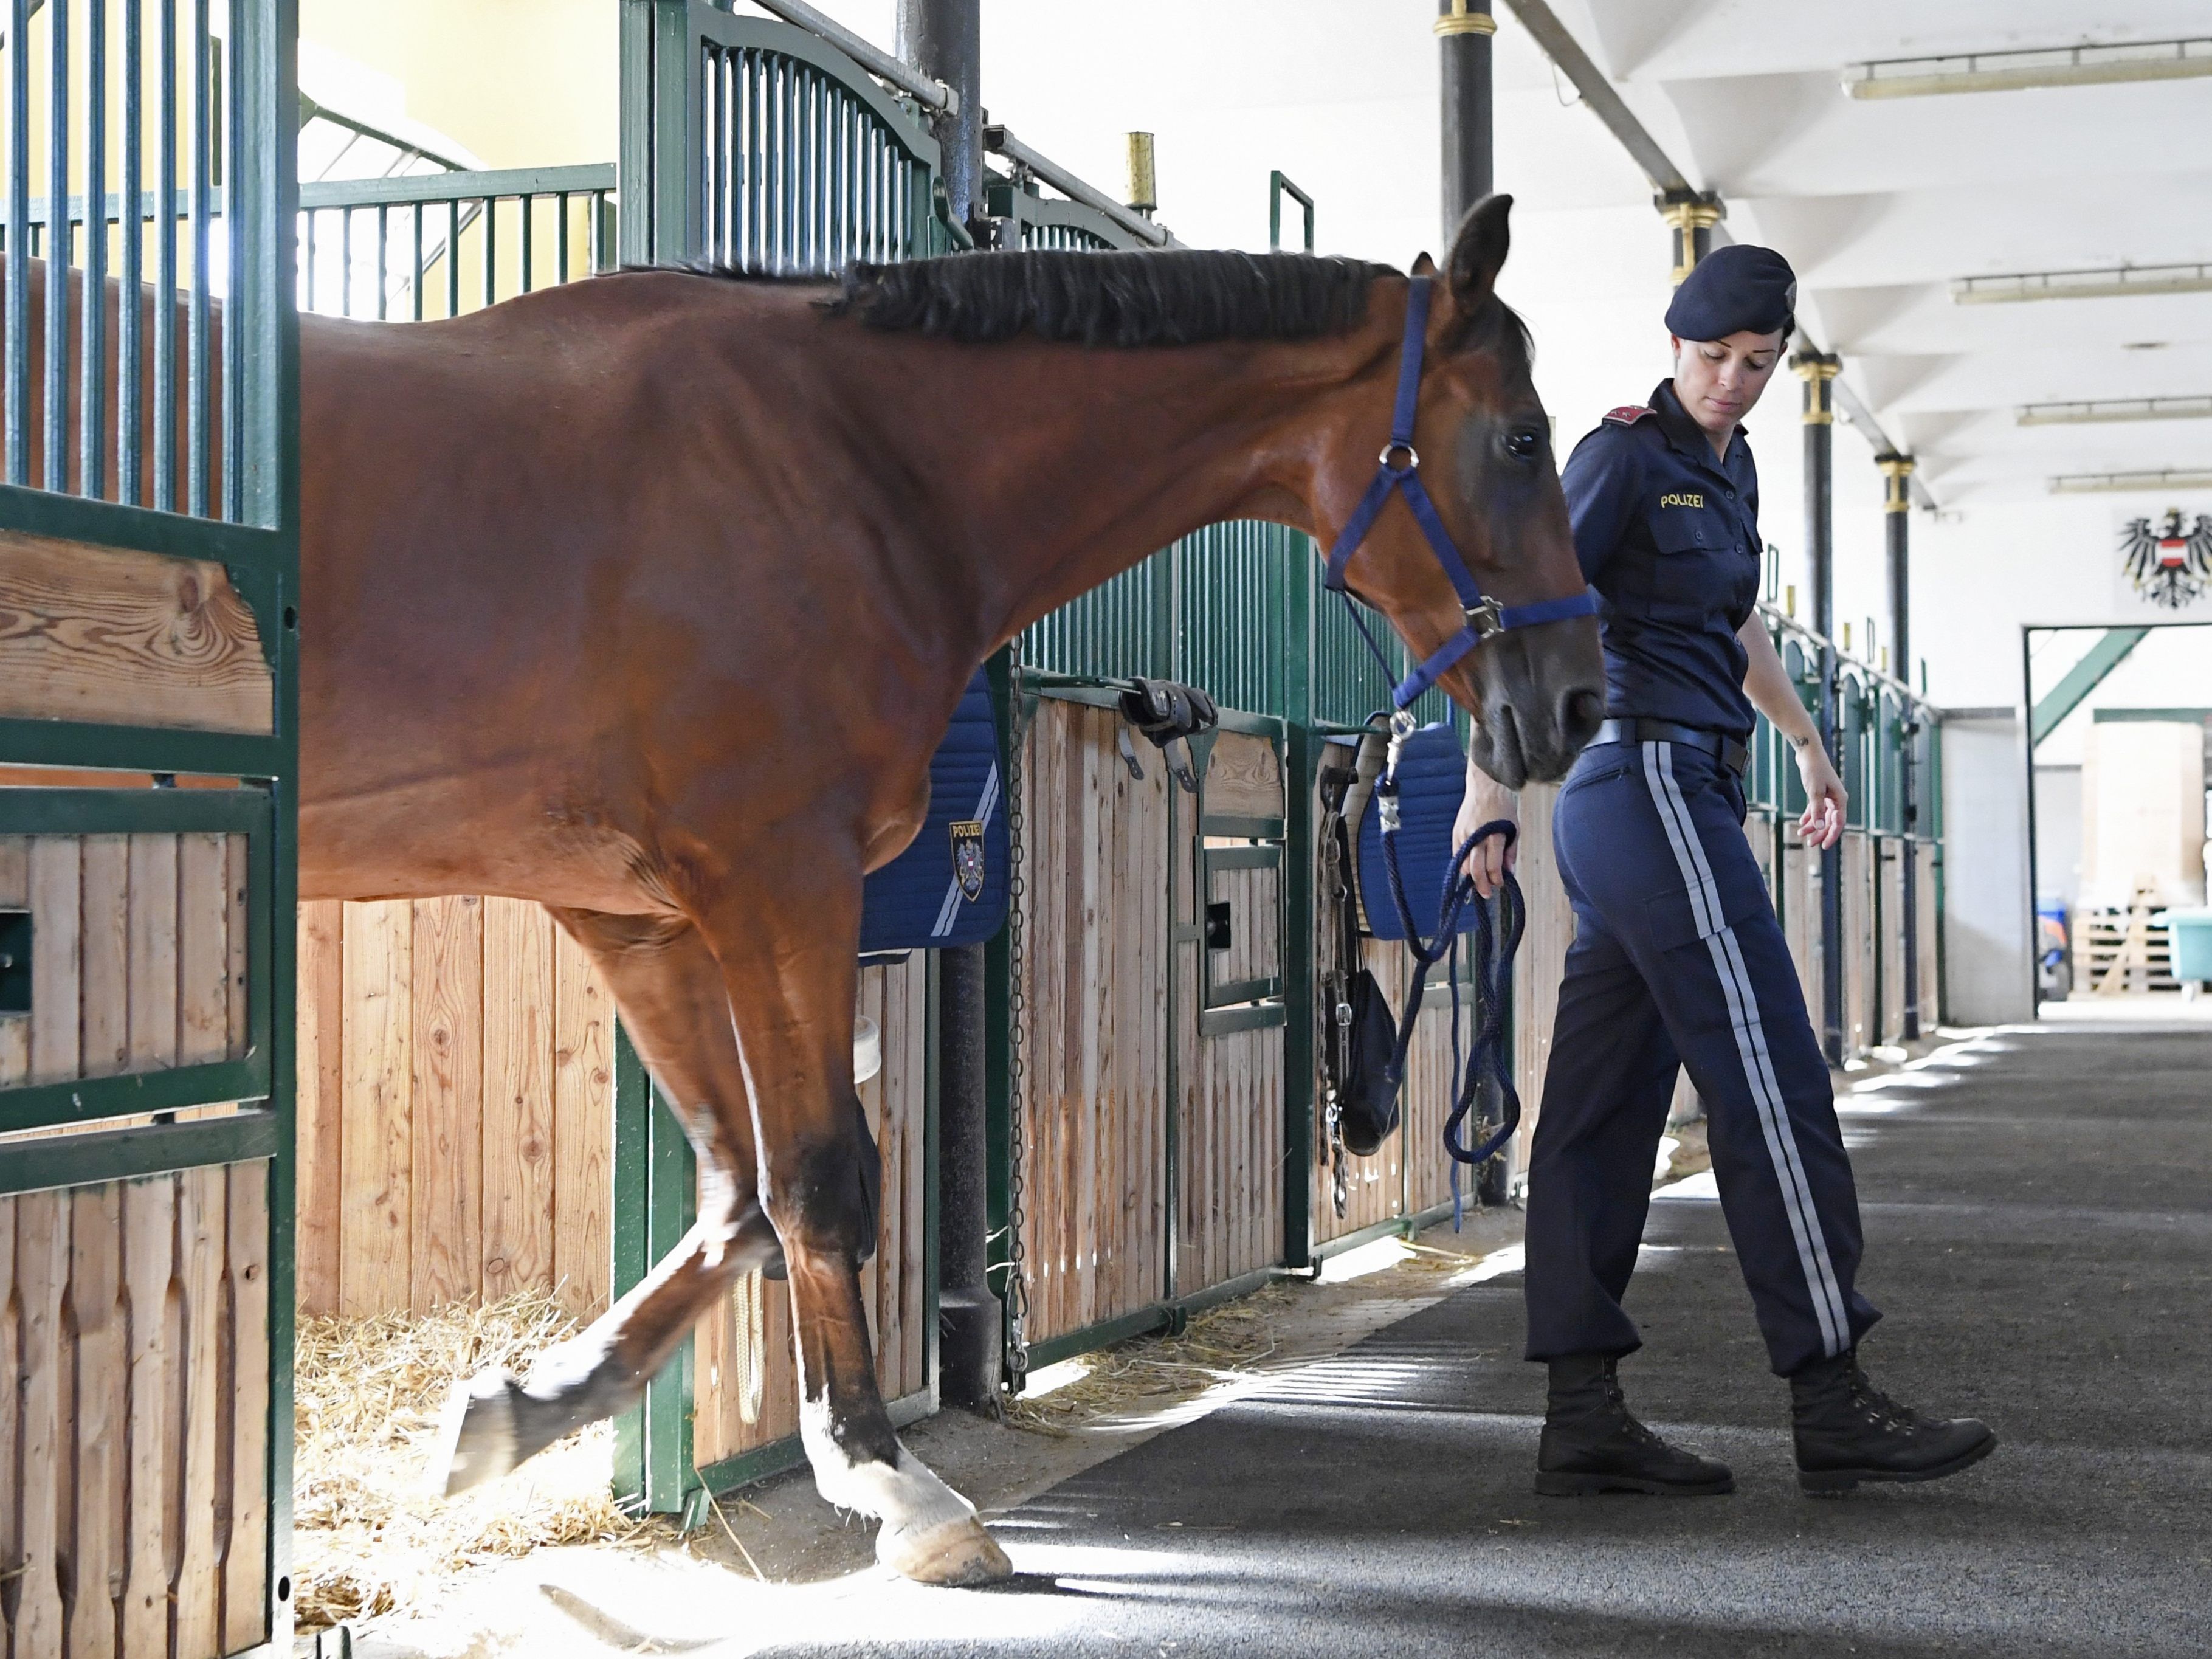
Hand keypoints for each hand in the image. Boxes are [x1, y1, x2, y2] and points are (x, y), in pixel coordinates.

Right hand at [1455, 767, 1518, 898]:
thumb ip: (1510, 852)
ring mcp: (1464, 835)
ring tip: (1479, 881)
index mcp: (1495, 836)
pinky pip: (1457, 855)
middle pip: (1476, 869)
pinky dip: (1463, 865)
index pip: (1493, 866)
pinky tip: (1470, 869)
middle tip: (1486, 894)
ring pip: (1464, 864)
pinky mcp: (1456, 832)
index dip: (1496, 879)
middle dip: (1481, 885)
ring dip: (1471, 876)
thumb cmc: (1503, 807)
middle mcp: (1477, 836)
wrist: (1485, 786)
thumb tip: (1509, 872)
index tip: (1500, 883)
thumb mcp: (1514, 828)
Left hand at [1794, 738, 1845, 849]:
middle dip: (1819, 833)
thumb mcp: (1814, 791)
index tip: (1823, 846)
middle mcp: (1836, 799)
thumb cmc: (1813, 770)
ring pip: (1822, 816)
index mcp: (1840, 799)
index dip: (1831, 835)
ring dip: (1812, 825)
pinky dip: (1809, 816)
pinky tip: (1802, 823)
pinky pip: (1816, 809)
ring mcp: (1828, 796)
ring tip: (1801, 833)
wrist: (1808, 753)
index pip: (1838, 822)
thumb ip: (1816, 809)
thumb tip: (1818, 826)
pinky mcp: (1819, 792)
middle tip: (1809, 843)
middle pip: (1829, 821)